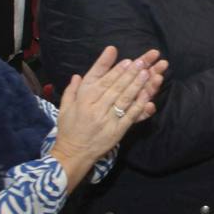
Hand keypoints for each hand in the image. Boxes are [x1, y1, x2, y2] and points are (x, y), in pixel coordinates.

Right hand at [50, 47, 165, 188]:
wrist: (73, 154)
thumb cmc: (69, 129)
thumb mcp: (65, 108)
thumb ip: (71, 90)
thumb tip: (77, 75)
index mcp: (83, 99)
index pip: (99, 80)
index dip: (113, 69)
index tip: (126, 60)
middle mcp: (94, 107)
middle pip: (114, 86)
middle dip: (129, 73)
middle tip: (142, 61)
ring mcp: (106, 119)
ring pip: (123, 98)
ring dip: (136, 85)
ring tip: (147, 73)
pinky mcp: (116, 131)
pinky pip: (130, 116)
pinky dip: (139, 105)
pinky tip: (148, 96)